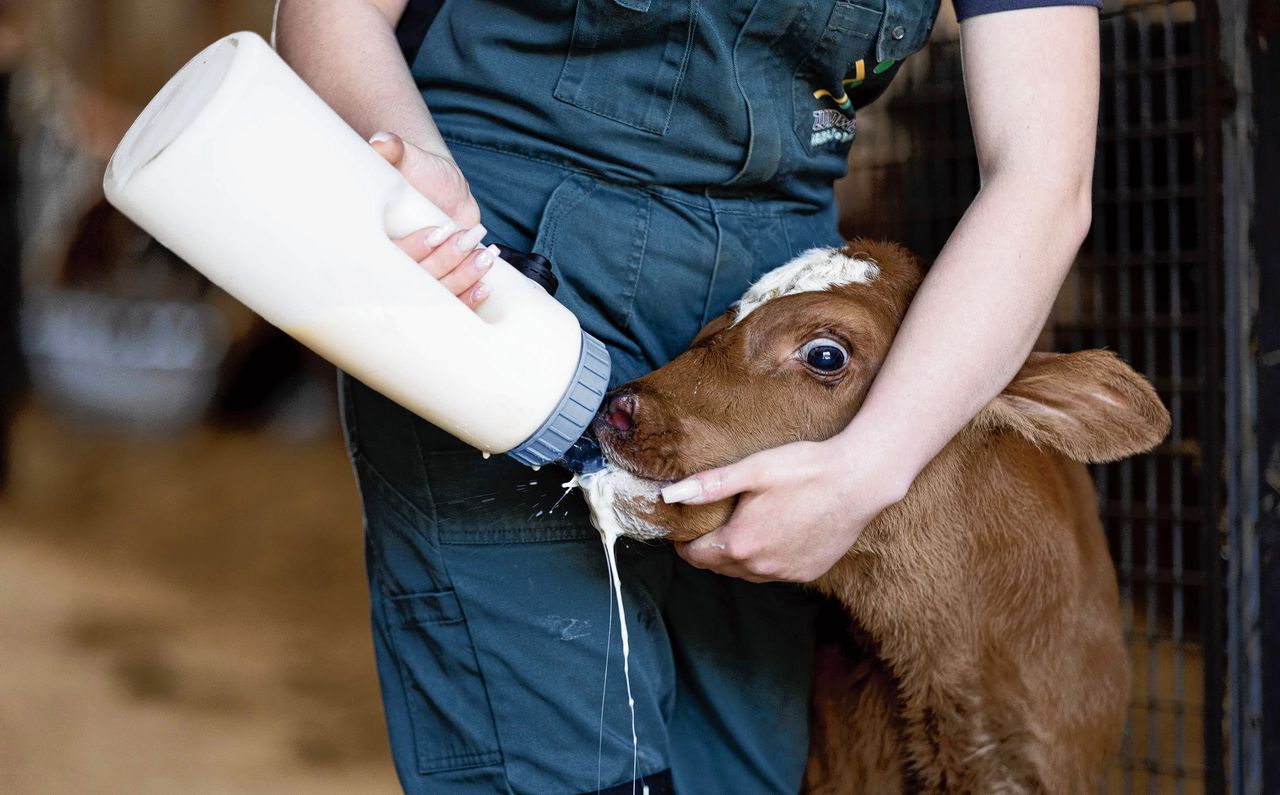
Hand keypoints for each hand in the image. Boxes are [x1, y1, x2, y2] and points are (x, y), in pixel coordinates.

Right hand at [371, 131, 491, 307]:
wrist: (438, 182)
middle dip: (446, 263)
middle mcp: (398, 265)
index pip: (392, 257)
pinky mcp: (442, 282)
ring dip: (464, 277)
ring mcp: (422, 277)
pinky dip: (470, 297)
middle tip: (466, 240)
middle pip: (419, 279)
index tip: (439, 231)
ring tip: (485, 258)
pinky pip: (452, 300)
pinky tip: (486, 287)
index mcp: (379, 239)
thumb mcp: (405, 156)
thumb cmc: (417, 169)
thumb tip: (382, 143)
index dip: (416, 248)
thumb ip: (392, 150)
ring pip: (440, 291)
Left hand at [668, 438, 908, 582]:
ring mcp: (786, 573)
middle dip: (707, 551)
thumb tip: (670, 495)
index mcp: (740, 543)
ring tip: (737, 531)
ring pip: (746, 573)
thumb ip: (710, 485)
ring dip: (735, 558)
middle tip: (707, 528)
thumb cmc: (805, 469)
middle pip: (719, 567)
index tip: (682, 531)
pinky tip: (771, 537)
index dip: (684, 543)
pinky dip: (764, 560)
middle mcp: (760, 567)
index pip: (696, 556)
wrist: (859, 481)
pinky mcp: (808, 573)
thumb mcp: (753, 470)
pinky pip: (774, 573)